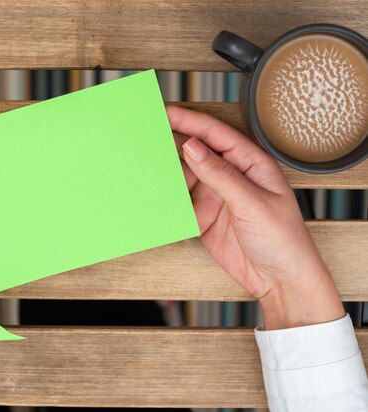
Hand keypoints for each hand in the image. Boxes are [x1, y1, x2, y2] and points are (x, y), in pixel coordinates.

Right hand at [167, 105, 344, 329]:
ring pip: (185, 176)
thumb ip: (220, 175)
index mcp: (250, 163)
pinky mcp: (204, 217)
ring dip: (167, 170)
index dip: (190, 121)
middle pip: (196, 152)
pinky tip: (154, 191)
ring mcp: (216, 196)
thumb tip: (193, 147)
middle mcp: (231, 176)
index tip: (166, 112)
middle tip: (146, 132)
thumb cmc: (283, 240)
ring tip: (144, 162)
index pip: (215, 135)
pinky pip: (180, 202)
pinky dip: (167, 197)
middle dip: (172, 141)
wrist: (281, 282)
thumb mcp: (252, 203)